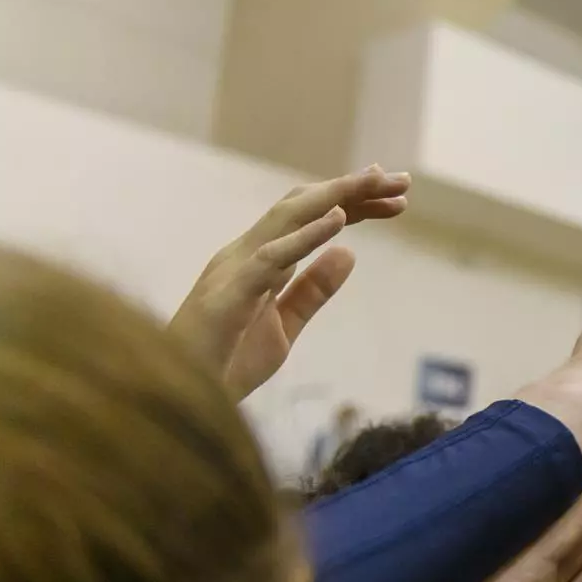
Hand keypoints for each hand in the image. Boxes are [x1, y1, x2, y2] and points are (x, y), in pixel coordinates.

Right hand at [169, 165, 409, 396]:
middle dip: (352, 190)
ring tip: (374, 182)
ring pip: (287, 218)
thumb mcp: (284, 325)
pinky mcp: (229, 294)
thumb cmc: (224, 363)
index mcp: (258, 261)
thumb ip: (313, 291)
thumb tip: (349, 254)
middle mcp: (245, 254)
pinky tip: (337, 221)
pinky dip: (304, 236)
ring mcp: (234, 269)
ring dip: (335, 198)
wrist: (179, 400)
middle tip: (402, 180)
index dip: (352, 204)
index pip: (310, 220)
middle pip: (303, 208)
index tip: (396, 198)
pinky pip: (271, 258)